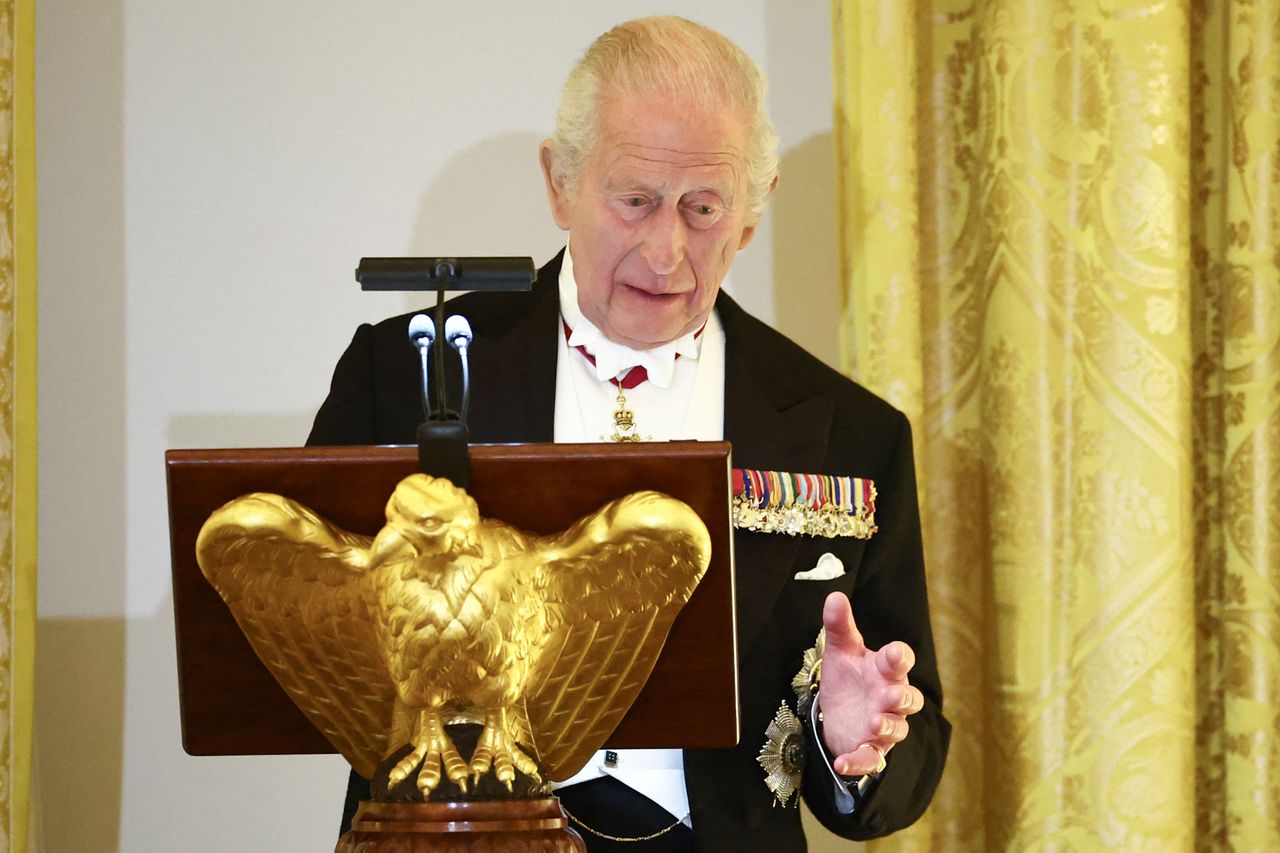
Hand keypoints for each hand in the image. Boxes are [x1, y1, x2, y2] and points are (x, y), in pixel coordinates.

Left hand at [816, 591, 923, 776]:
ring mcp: (883, 725)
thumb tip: (834, 596)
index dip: (900, 657)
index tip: (895, 653)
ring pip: (896, 728)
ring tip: (874, 721)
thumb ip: (839, 624)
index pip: (901, 660)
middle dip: (902, 697)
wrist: (838, 710)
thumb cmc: (849, 675)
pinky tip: (842, 763)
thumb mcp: (840, 648)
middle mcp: (890, 697)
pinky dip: (859, 762)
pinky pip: (870, 759)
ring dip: (887, 725)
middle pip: (908, 698)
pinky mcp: (870, 748)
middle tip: (891, 694)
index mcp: (885, 669)